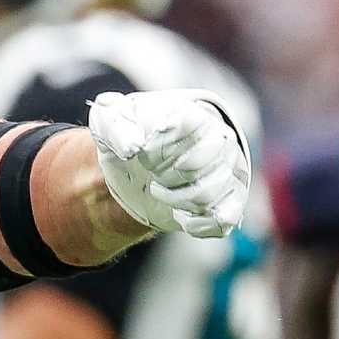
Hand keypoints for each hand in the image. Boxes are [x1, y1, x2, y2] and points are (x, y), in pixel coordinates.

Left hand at [88, 89, 250, 238]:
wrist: (140, 164)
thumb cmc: (130, 138)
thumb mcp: (110, 124)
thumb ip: (116, 128)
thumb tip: (133, 147)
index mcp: (192, 115)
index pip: (190, 123)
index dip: (162, 141)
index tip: (144, 148)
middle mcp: (218, 141)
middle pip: (200, 163)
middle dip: (167, 173)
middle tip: (152, 170)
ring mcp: (227, 172)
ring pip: (207, 195)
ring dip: (175, 199)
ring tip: (159, 190)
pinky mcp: (229, 202)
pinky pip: (222, 221)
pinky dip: (196, 224)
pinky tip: (178, 214)